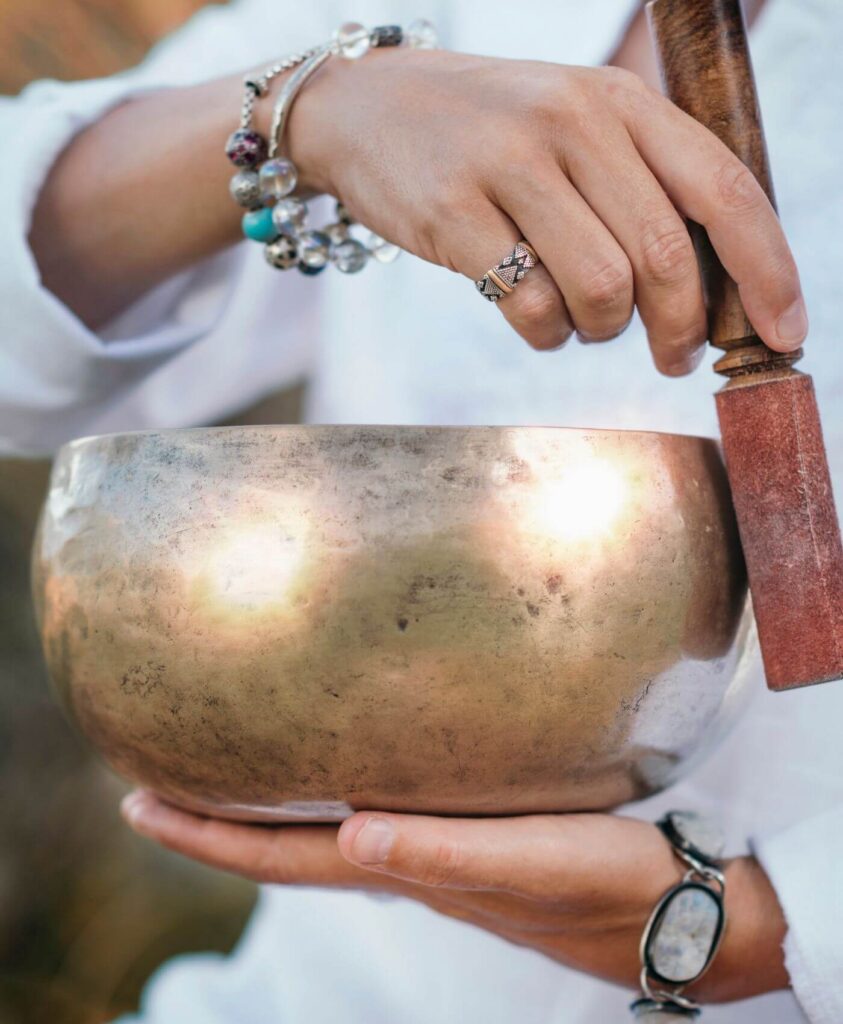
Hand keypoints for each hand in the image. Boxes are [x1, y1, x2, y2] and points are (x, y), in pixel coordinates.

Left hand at [122, 791, 787, 1002]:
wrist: (678, 906)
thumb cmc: (609, 885)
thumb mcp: (532, 864)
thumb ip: (443, 856)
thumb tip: (352, 835)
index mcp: (411, 871)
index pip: (285, 858)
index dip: (210, 840)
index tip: (141, 807)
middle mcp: (410, 864)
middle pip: (288, 848)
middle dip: (217, 824)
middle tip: (154, 785)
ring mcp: (438, 853)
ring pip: (325, 834)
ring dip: (266, 812)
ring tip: (223, 775)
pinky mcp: (472, 833)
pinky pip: (376, 812)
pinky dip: (330, 797)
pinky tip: (337, 771)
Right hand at [284, 48, 805, 372]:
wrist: (369, 109)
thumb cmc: (489, 134)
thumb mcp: (576, 128)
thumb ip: (643, 188)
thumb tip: (715, 291)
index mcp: (620, 101)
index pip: (724, 190)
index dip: (768, 272)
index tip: (783, 335)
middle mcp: (573, 123)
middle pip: (667, 257)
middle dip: (682, 328)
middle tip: (673, 356)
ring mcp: (510, 165)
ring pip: (602, 290)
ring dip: (603, 330)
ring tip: (582, 320)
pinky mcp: (455, 213)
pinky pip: (530, 308)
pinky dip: (545, 334)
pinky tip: (535, 317)